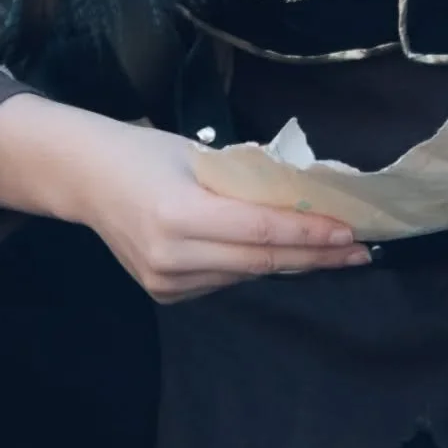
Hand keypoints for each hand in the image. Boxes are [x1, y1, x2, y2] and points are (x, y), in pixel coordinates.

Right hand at [0, 92, 369, 302]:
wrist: (87, 179)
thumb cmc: (148, 152)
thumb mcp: (202, 155)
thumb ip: (248, 181)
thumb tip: (307, 195)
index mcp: (180, 214)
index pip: (261, 230)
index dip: (309, 233)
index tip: (350, 232)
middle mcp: (172, 255)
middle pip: (261, 260)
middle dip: (316, 256)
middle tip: (360, 251)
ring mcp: (166, 282)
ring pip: (247, 273)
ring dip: (291, 262)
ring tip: (333, 252)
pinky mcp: (165, 294)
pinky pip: (226, 280)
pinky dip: (256, 265)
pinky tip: (281, 253)